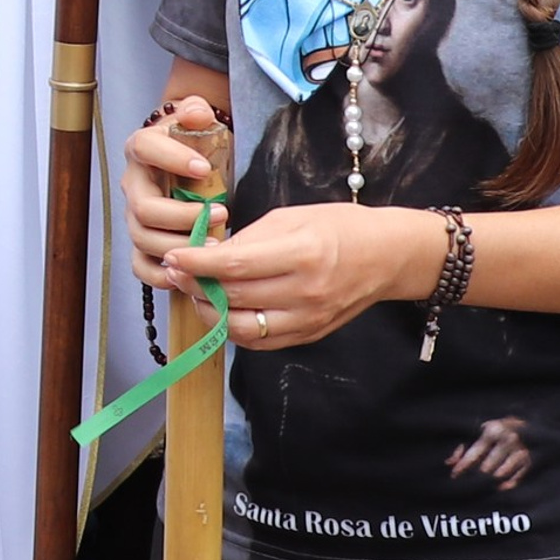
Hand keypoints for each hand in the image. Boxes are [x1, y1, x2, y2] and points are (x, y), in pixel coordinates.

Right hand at [120, 95, 233, 284]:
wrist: (190, 163)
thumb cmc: (193, 143)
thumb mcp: (195, 118)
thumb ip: (194, 110)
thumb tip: (197, 114)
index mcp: (142, 149)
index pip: (144, 148)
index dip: (170, 159)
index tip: (204, 168)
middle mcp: (133, 184)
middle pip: (142, 208)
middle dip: (182, 216)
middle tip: (219, 214)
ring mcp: (136, 217)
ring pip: (142, 239)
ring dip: (178, 246)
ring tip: (214, 243)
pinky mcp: (143, 244)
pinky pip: (140, 266)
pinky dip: (161, 275)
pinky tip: (188, 273)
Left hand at [169, 200, 445, 350]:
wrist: (387, 256)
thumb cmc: (339, 227)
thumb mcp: (291, 217)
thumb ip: (249, 239)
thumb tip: (208, 255)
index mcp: (302, 254)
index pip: (236, 266)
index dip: (196, 264)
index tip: (172, 256)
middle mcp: (306, 292)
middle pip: (234, 298)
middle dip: (196, 286)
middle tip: (176, 271)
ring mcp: (308, 319)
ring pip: (242, 329)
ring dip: (210, 313)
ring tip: (196, 292)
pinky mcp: (309, 335)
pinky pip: (260, 342)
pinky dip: (233, 329)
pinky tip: (222, 310)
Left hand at [447, 415, 531, 491]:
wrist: (523, 425)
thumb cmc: (494, 431)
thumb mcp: (477, 432)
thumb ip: (463, 447)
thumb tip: (450, 463)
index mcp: (493, 431)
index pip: (474, 453)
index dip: (462, 465)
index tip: (454, 475)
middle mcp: (508, 440)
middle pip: (487, 467)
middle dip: (478, 474)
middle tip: (471, 479)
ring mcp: (520, 451)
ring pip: (501, 474)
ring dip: (491, 480)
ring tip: (484, 482)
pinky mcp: (528, 461)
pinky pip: (516, 479)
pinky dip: (506, 484)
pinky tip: (499, 486)